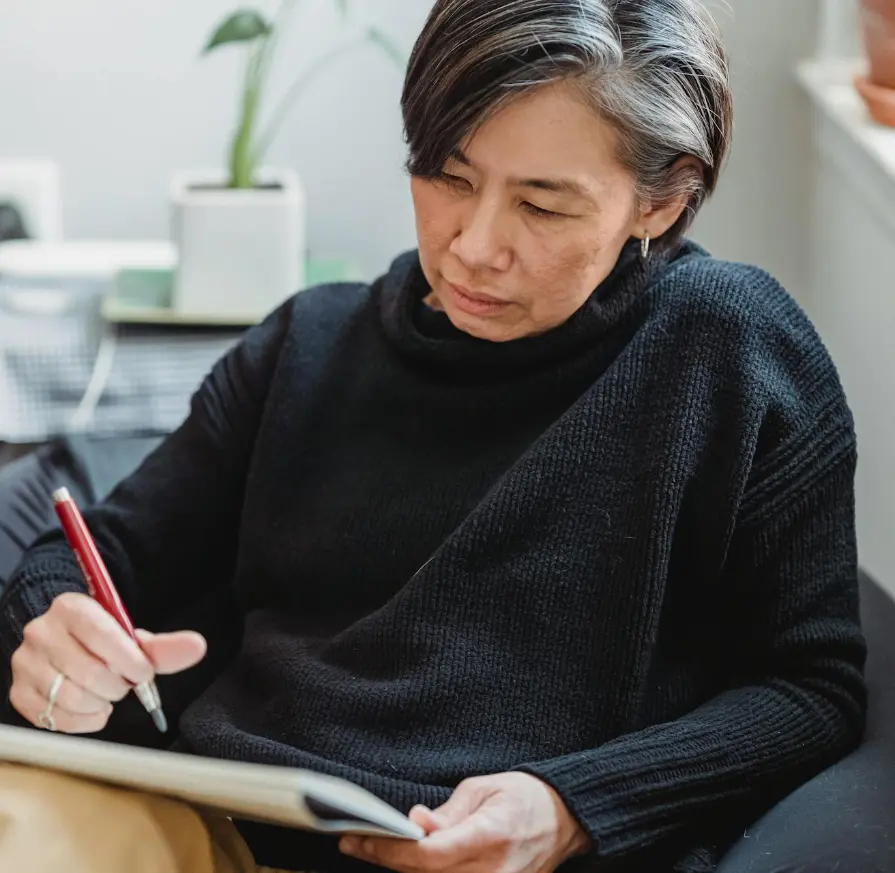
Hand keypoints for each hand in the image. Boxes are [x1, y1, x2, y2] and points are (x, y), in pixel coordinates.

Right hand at [9, 592, 205, 733]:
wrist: (63, 643)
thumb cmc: (102, 641)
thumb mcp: (131, 637)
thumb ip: (164, 646)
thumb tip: (198, 647)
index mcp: (72, 608)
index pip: (102, 634)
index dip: (129, 660)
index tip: (144, 672)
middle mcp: (42, 632)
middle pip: (89, 672)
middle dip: (118, 686)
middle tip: (124, 684)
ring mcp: (26, 663)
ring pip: (72, 697)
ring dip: (102, 704)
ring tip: (109, 695)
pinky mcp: (18, 692)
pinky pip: (55, 719)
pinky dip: (84, 721)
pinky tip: (94, 709)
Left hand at [339, 772, 590, 872]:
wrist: (564, 821)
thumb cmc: (523, 797)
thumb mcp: (482, 789)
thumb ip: (447, 812)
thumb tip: (414, 824)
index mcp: (491, 836)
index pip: (429, 855)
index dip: (390, 849)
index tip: (359, 838)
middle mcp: (494, 872)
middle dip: (386, 859)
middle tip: (356, 841)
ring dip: (403, 871)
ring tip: (376, 850)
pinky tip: (408, 864)